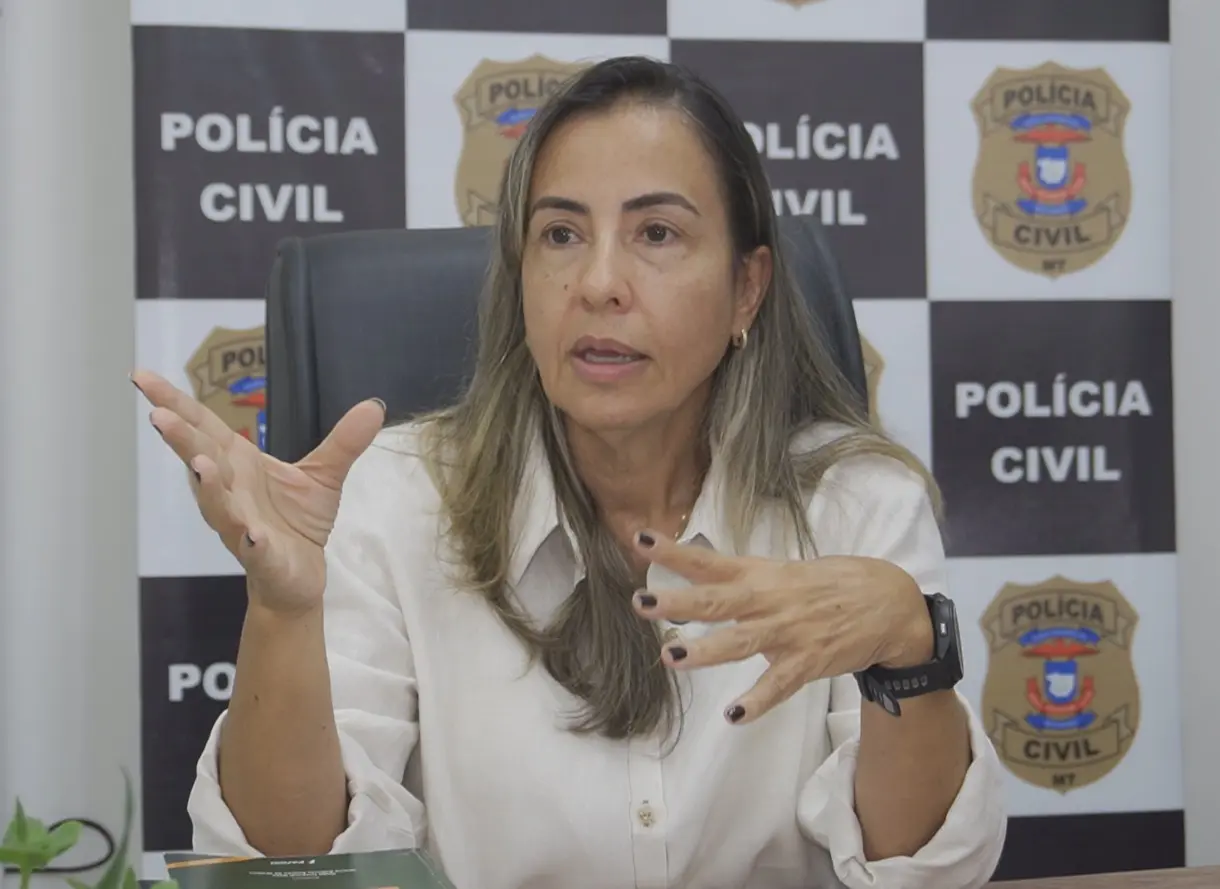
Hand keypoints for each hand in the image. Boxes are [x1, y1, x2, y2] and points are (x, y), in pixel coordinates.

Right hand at [132, 368, 385, 614]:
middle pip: (201, 460)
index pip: (202, 428)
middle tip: (159, 416)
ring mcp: (241, 526)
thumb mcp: (324, 476)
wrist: (299, 580)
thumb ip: (344, 441)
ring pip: (218, 505)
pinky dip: (251, 541)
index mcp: (238, 465)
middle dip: (181, 439)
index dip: (175, 403)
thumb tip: (373, 406)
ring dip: (207, 486)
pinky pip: (255, 549)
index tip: (142, 377)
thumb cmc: (297, 524)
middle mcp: (231, 492)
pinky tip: (250, 534)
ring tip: (200, 465)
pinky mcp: (263, 558)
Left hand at [629, 532, 932, 724]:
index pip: (711, 560)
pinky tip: (734, 714)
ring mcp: (789, 632)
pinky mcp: (809, 662)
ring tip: (670, 657)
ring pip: (739, 642)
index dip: (675, 552)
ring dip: (704, 651)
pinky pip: (778, 685)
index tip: (640, 541)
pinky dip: (757, 700)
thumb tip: (706, 586)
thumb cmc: (834, 584)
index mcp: (762, 574)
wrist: (891, 603)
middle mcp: (770, 600)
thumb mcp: (787, 572)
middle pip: (717, 600)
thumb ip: (748, 581)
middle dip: (678, 602)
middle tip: (641, 603)